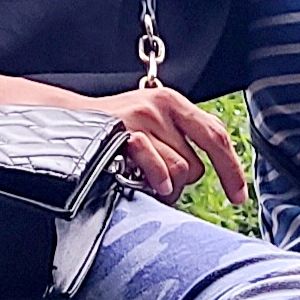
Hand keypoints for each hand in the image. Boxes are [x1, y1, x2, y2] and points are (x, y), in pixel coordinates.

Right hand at [75, 85, 245, 205]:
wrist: (61, 123)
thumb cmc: (109, 134)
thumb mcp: (150, 127)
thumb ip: (178, 143)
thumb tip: (213, 177)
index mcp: (172, 102)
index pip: (216, 135)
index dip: (231, 169)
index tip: (238, 198)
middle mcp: (160, 105)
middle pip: (197, 164)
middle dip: (182, 184)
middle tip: (161, 188)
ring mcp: (141, 118)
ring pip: (178, 171)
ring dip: (163, 186)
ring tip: (139, 179)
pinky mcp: (123, 134)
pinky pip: (157, 167)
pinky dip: (157, 179)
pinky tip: (148, 184)